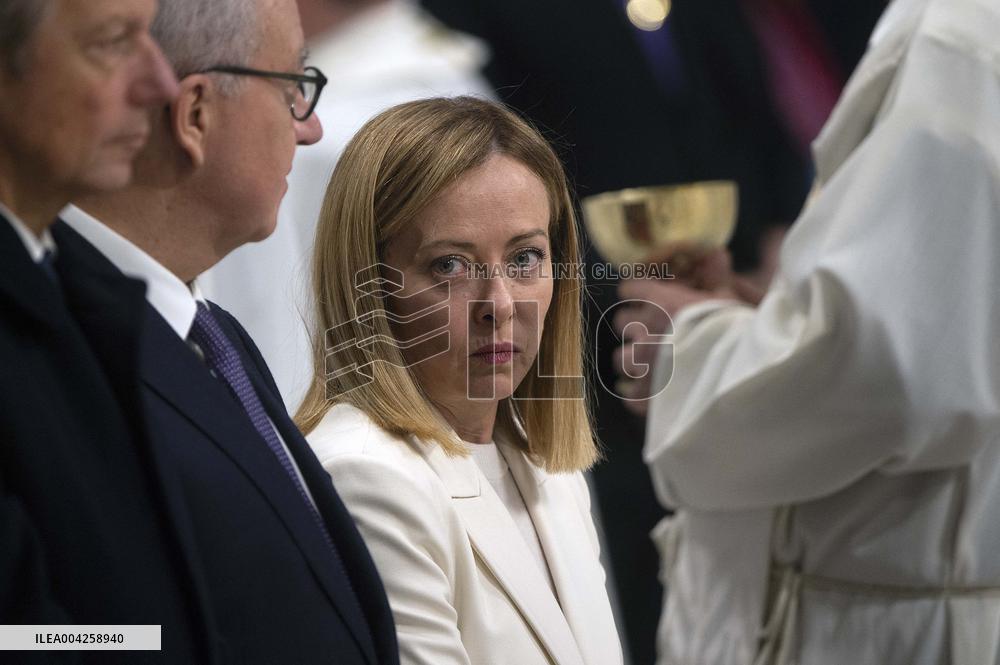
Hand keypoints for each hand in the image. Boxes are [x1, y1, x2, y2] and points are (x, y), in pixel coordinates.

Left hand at [610, 249, 763, 412]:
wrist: (740, 372)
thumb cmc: (736, 330)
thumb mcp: (728, 299)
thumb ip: (716, 276)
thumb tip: (717, 252)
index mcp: (660, 302)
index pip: (629, 288)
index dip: (637, 294)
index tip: (645, 299)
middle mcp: (644, 330)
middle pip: (621, 322)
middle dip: (634, 326)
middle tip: (650, 332)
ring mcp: (642, 365)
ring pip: (620, 358)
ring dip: (633, 360)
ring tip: (648, 365)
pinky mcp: (646, 396)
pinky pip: (628, 395)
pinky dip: (638, 394)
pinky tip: (651, 393)